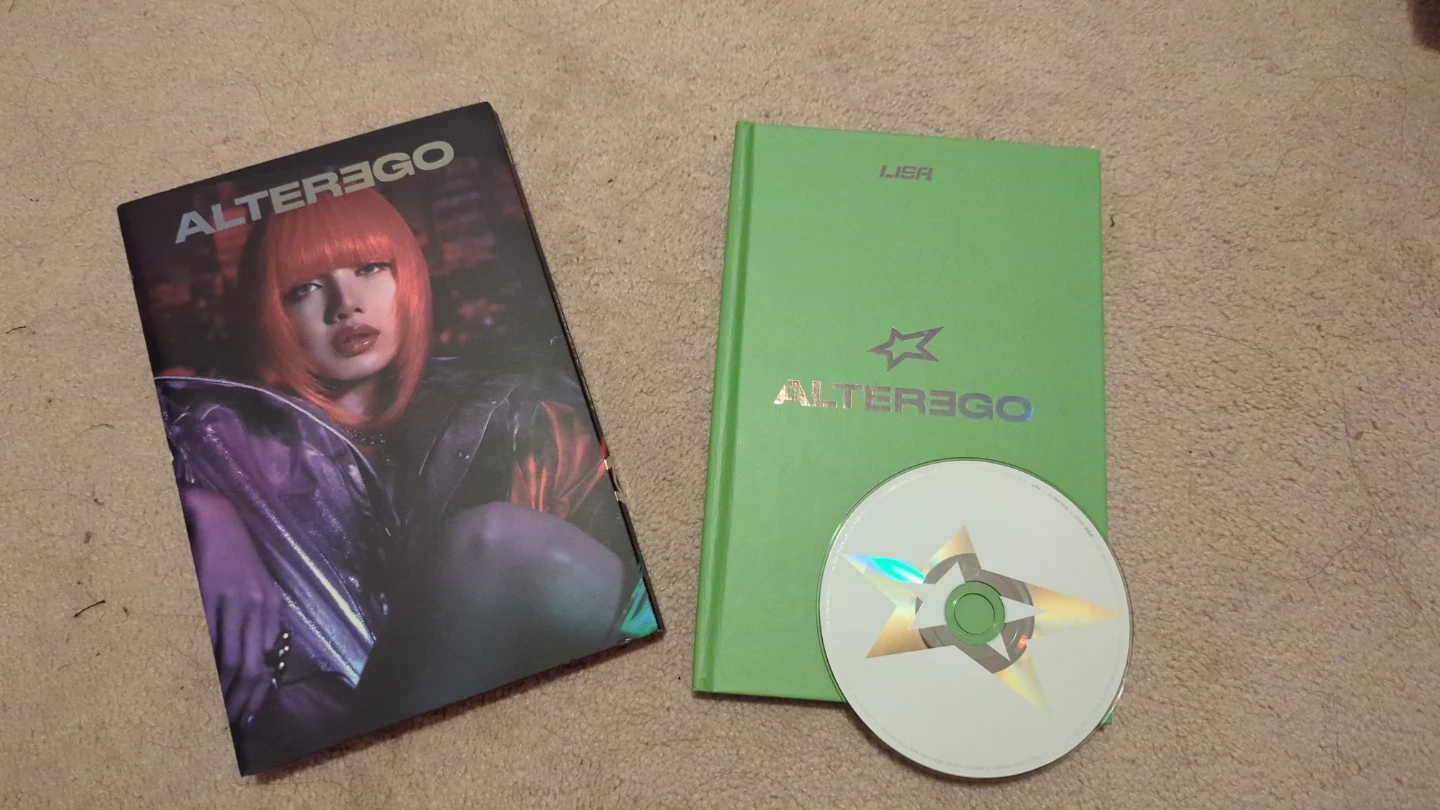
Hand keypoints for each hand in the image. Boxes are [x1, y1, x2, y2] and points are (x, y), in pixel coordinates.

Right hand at [179, 487, 281, 725]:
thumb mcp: (254, 589)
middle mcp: (259, 607)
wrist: (217, 520)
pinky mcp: (211, 594)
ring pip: (229, 658)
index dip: (257, 693)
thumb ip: (257, 621)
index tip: (247, 717)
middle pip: (251, 667)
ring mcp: (236, 601)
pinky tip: (193, 680)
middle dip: (239, 700)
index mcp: (271, 608)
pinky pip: (207, 638)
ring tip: (208, 712)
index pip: (267, 662)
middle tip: (225, 725)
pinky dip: (200, 663)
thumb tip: (254, 657)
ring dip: (219, 688)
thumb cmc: (232, 559)